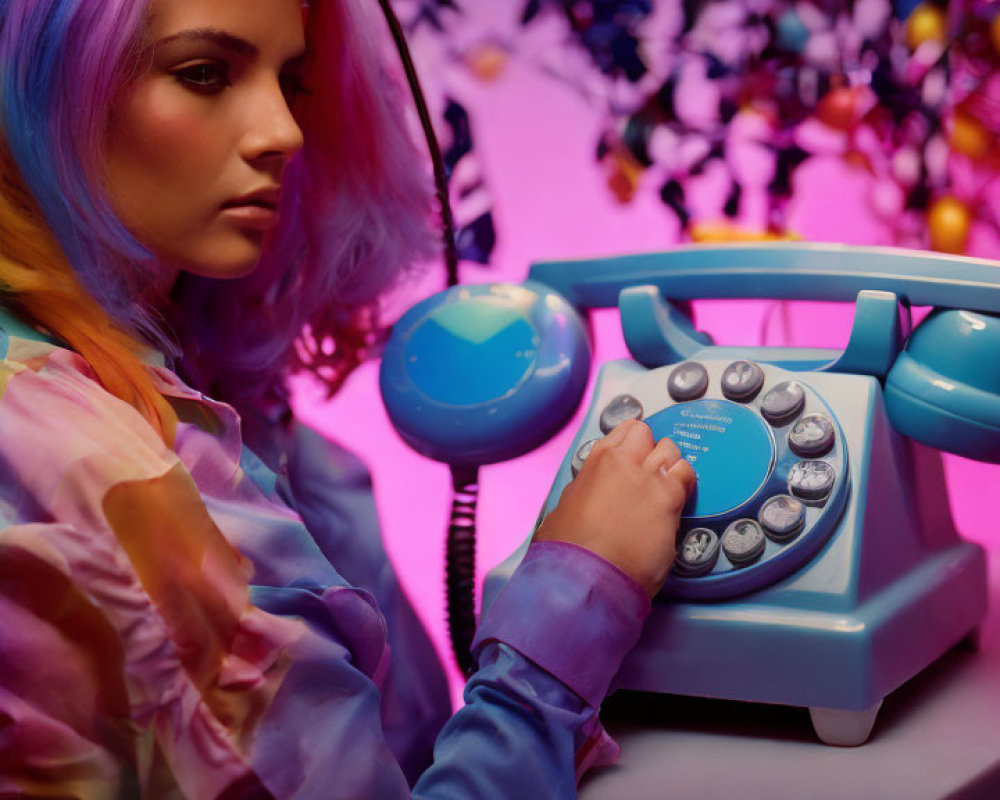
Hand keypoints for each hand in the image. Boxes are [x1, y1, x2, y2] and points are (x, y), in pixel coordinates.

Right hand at [534, 419, 695, 597]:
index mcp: (598, 460)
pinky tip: (675, 500)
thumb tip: (592, 491)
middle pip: (650, 435)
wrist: (587, 575)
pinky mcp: (671, 502)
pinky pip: (687, 476)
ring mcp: (651, 479)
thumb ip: (586, 489)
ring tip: (662, 487)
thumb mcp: (565, 506)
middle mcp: (626, 462)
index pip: (626, 429)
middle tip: (647, 473)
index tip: (633, 452)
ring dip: (668, 465)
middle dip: (650, 450)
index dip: (632, 441)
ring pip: (672, 451)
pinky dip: (684, 484)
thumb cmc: (570, 549)